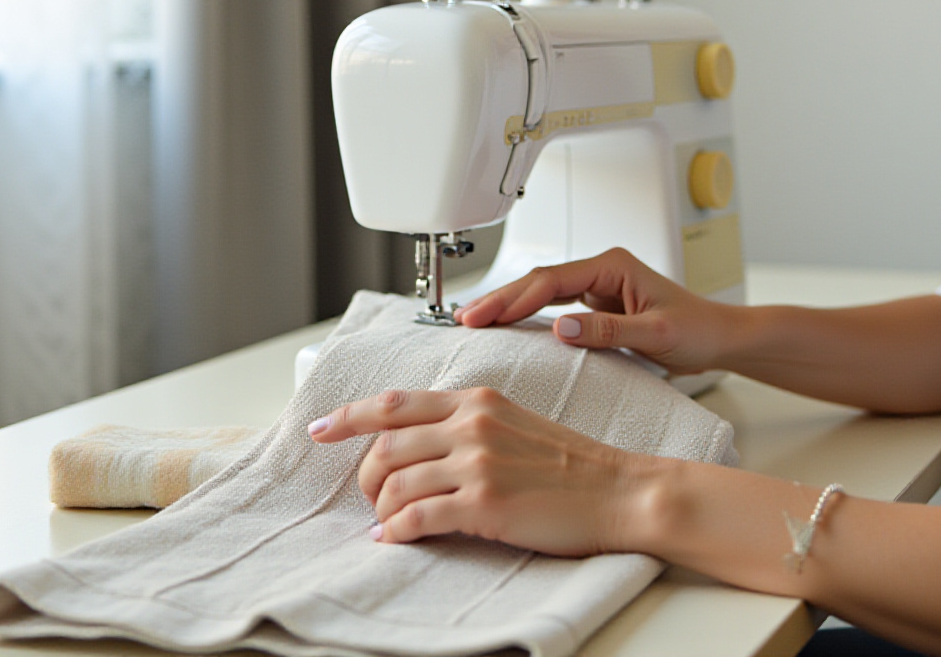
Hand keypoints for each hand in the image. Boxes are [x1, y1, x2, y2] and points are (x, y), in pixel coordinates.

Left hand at [308, 387, 652, 554]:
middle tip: (369, 498)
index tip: (322, 429)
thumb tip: (419, 448)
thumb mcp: (515, 423)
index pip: (395, 402)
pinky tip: (397, 539)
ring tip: (387, 523)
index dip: (349, 416)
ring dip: (380, 509)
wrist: (619, 491)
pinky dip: (396, 532)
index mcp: (477, 401)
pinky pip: (416, 518)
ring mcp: (477, 463)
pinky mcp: (484, 503)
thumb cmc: (572, 464)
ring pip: (394, 483)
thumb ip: (468, 425)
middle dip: (364, 478)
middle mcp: (472, 424)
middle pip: (385, 445)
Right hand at [454, 247, 735, 376]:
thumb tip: (560, 328)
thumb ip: (609, 331)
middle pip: (538, 281)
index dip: (515, 298)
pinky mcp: (597, 307)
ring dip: (509, 306)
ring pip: (541, 292)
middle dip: (500, 298)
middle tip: (464, 319)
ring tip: (473, 322)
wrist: (721, 338)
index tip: (486, 316)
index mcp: (613, 265)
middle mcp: (601, 271)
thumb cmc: (698, 329)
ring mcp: (597, 288)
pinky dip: (527, 317)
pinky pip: (553, 308)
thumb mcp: (656, 333)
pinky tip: (506, 328)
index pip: (551, 279)